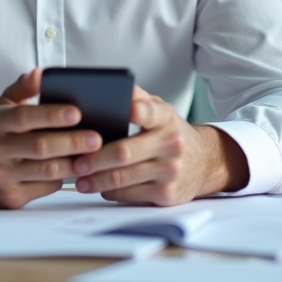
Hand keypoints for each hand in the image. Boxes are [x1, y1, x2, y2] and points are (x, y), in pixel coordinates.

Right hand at [0, 69, 101, 208]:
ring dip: (74, 163)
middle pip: (38, 146)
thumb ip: (24, 87)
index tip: (77, 112)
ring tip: (96, 155)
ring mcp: (0, 176)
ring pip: (46, 170)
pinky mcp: (10, 198)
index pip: (23, 117)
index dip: (51, 115)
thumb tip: (42, 74)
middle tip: (97, 138)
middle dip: (71, 142)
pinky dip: (65, 178)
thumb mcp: (3, 104)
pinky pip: (45, 187)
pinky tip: (79, 169)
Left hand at [71, 86, 248, 205]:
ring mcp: (170, 171)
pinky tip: (99, 186)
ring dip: (96, 179)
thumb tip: (113, 87)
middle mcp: (171, 144)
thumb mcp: (161, 111)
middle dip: (95, 159)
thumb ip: (139, 99)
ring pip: (123, 178)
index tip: (125, 108)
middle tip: (76, 162)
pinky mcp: (166, 194)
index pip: (151, 112)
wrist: (205, 162)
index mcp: (166, 119)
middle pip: (124, 153)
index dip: (138, 110)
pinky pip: (129, 195)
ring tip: (79, 178)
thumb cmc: (172, 133)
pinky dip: (109, 191)